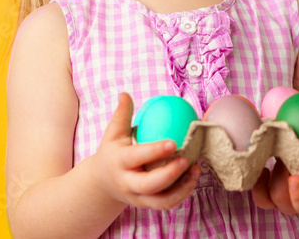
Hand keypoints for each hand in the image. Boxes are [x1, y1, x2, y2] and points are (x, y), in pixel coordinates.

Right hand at [87, 92, 201, 209]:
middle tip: (187, 159)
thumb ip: (121, 115)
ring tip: (196, 170)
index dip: (154, 151)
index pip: (136, 157)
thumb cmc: (113, 152)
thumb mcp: (113, 134)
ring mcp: (138, 197)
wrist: (102, 183)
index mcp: (119, 163)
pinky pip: (167, 203)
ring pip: (161, 200)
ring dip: (182, 188)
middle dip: (170, 174)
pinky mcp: (147, 205)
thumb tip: (125, 94)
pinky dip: (182, 193)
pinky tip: (194, 177)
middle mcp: (128, 183)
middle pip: (149, 184)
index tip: (172, 142)